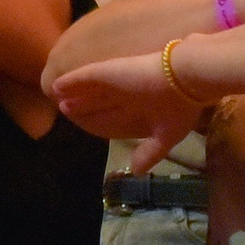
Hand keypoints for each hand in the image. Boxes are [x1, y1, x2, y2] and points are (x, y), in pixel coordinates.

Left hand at [49, 48, 208, 171]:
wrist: (188, 79)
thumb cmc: (181, 107)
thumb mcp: (166, 137)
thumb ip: (149, 152)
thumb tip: (137, 172)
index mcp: (141, 108)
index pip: (113, 117)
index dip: (98, 120)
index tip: (87, 123)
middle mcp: (126, 95)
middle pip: (99, 102)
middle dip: (83, 107)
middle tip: (66, 109)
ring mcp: (116, 82)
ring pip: (89, 90)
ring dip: (74, 94)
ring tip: (58, 98)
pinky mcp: (108, 72)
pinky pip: (83, 77)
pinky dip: (70, 82)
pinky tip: (57, 86)